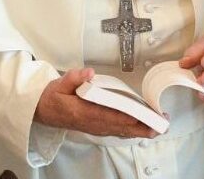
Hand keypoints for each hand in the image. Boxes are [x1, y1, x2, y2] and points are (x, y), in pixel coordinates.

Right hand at [33, 68, 158, 138]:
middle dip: (141, 126)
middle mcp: (93, 123)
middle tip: (160, 124)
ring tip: (158, 127)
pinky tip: (143, 129)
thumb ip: (74, 78)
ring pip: (122, 131)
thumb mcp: (60, 83)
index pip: (110, 116)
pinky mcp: (98, 127)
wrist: (43, 111)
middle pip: (121, 127)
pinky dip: (132, 131)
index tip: (142, 116)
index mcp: (84, 112)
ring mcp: (96, 127)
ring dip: (140, 130)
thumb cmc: (53, 97)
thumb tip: (88, 73)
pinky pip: (118, 131)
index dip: (127, 117)